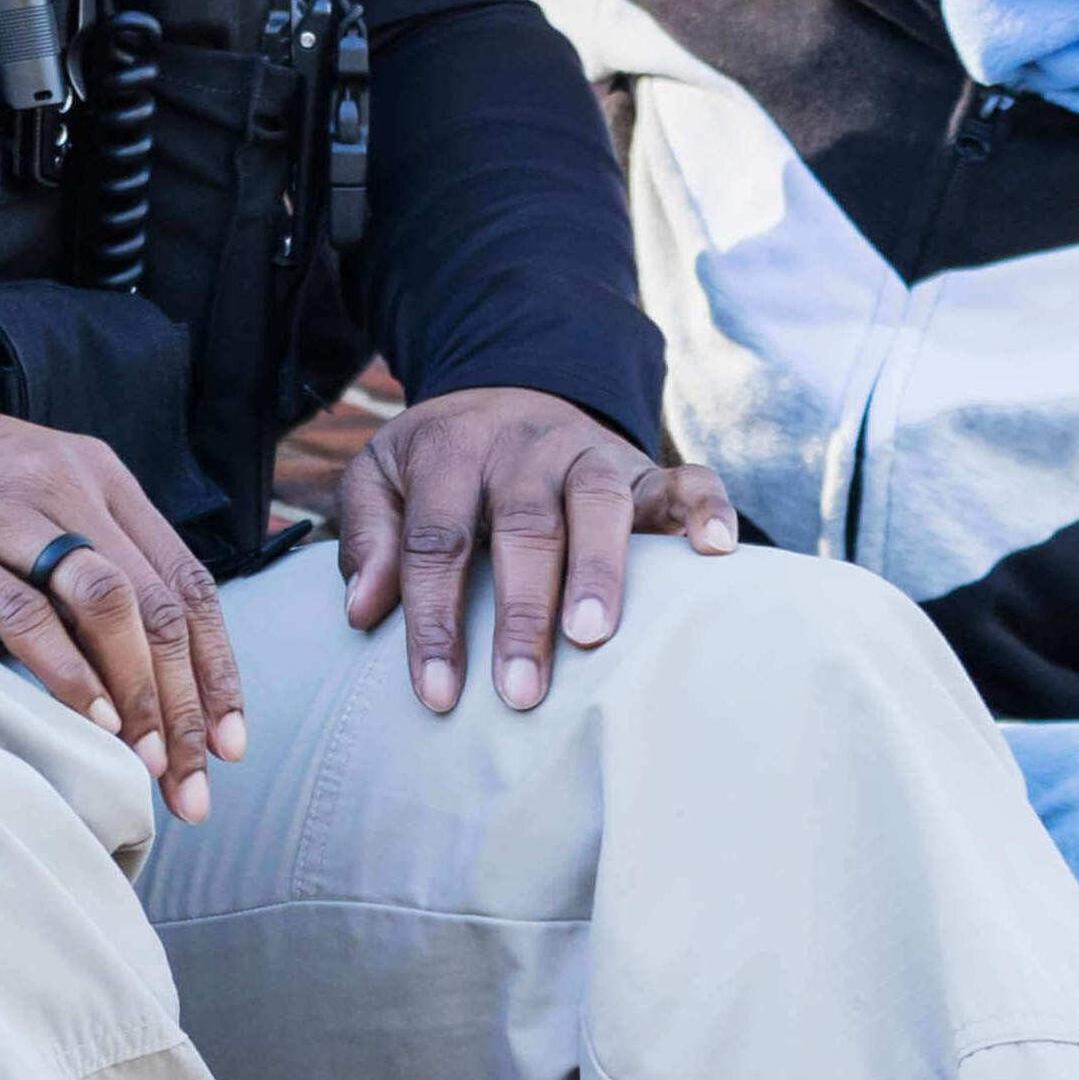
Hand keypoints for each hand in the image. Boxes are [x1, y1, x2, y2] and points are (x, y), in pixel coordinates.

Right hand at [0, 396, 240, 814]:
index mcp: (100, 476)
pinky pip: (24, 612)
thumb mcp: (35, 501)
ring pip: (108, 604)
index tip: (232, 745)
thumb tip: (151, 673)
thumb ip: (90, 560)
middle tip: (195, 786)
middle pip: (157, 604)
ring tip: (147, 763)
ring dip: (138, 693)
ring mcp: (4, 513)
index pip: (189, 581)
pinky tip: (87, 720)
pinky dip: (66, 671)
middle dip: (188, 705)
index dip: (218, 670)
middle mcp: (65, 486)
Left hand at [326, 386, 732, 714]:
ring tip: (594, 635)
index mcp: (452, 450)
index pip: (437, 541)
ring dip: (600, 571)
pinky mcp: (644, 464)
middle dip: (522, 613)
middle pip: (523, 529)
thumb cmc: (439, 462)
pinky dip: (705, 507)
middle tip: (520, 691)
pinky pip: (685, 477)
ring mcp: (589, 452)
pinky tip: (716, 551)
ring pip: (600, 505)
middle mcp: (524, 447)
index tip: (437, 694)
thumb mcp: (381, 476)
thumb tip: (362, 611)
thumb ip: (368, 536)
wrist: (509, 385)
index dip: (435, 619)